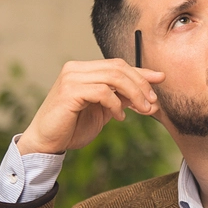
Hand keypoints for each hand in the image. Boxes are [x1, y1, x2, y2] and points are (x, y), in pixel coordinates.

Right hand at [17, 59, 164, 154]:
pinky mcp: (69, 91)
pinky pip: (103, 92)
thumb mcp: (103, 110)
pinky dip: (116, 105)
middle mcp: (76, 68)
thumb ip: (121, 99)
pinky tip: (119, 118)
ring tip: (142, 110)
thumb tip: (148, 95)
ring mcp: (71, 78)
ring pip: (114, 77)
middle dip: (141, 84)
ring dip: (134, 94)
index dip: (141, 72)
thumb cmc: (72, 127)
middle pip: (118, 67)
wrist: (47, 143)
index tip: (161, 78)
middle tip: (153, 102)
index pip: (117, 65)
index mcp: (83, 69)